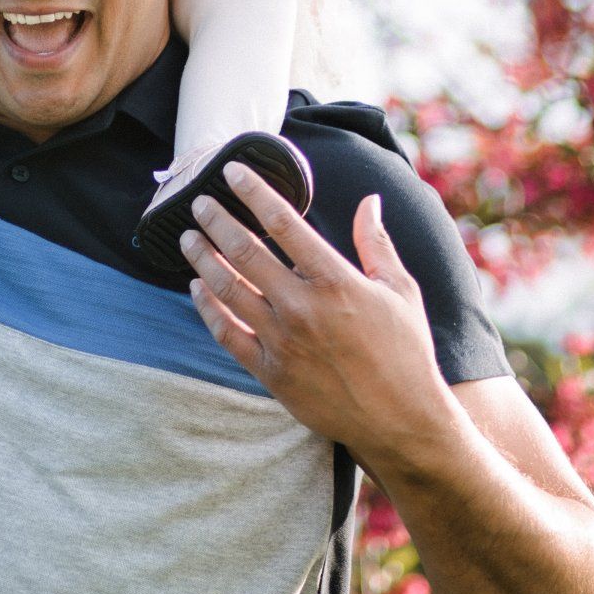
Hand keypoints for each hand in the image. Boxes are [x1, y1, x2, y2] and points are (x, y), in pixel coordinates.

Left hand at [181, 166, 451, 478]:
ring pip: (227, 290)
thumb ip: (377, 243)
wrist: (401, 421)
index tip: (232, 172)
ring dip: (202, 259)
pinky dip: (207, 307)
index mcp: (336, 280)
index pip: (283, 222)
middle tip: (199, 203)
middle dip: (217, 221)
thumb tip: (370, 200)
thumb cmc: (406, 352)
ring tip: (187, 239)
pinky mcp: (270, 372)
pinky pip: (226, 333)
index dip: (253, 191)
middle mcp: (303, 307)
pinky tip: (198, 288)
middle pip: (245, 251)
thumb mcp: (400, 291)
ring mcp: (282, 342)